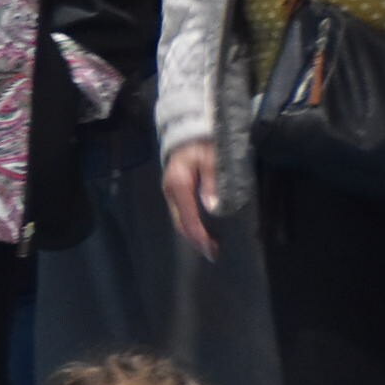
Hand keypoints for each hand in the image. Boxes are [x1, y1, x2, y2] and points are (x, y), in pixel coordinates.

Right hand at [161, 139, 220, 261]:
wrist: (191, 130)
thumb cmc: (205, 143)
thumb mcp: (213, 159)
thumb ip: (213, 182)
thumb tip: (212, 208)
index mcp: (179, 184)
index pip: (187, 218)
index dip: (200, 236)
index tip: (212, 250)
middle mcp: (171, 191)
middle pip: (180, 223)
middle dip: (196, 240)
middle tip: (213, 255)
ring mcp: (171, 192)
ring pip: (180, 220)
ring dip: (194, 235)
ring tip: (210, 247)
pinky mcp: (175, 191)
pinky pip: (182, 213)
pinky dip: (192, 225)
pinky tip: (203, 231)